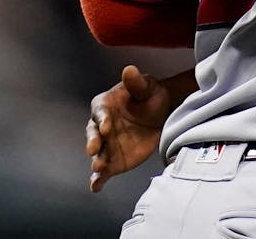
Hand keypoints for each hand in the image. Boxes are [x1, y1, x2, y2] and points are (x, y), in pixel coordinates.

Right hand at [85, 65, 175, 192]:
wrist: (162, 112)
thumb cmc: (150, 95)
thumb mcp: (147, 86)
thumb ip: (136, 82)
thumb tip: (129, 69)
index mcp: (104, 106)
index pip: (100, 113)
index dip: (102, 119)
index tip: (107, 126)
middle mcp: (100, 126)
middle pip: (93, 135)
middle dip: (93, 142)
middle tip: (95, 150)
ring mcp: (106, 145)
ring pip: (98, 154)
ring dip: (97, 162)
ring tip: (99, 168)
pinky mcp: (114, 159)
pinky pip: (104, 171)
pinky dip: (98, 179)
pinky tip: (95, 187)